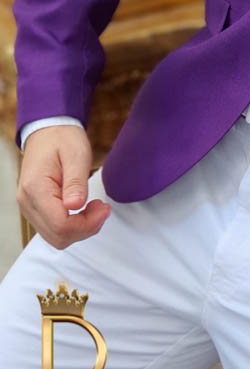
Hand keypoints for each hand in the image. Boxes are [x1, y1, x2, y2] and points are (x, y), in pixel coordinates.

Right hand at [17, 126, 110, 248]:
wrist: (48, 131)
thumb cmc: (62, 139)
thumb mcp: (76, 155)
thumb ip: (76, 182)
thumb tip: (75, 205)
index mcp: (36, 189)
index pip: (61, 225)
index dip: (87, 224)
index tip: (103, 208)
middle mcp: (28, 203)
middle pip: (58, 237)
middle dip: (85, 228)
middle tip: (101, 207)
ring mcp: (30, 207)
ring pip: (56, 237)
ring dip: (80, 228)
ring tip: (94, 206)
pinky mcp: (36, 208)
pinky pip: (54, 228)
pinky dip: (72, 225)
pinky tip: (84, 208)